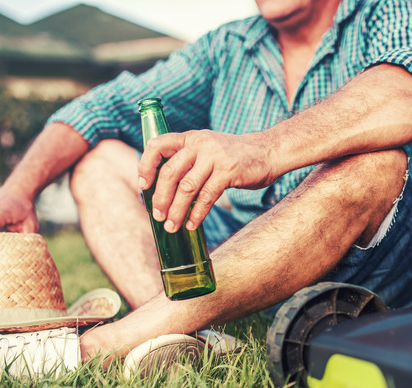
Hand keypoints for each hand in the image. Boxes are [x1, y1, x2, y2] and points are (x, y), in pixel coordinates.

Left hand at [137, 129, 277, 231]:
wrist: (268, 151)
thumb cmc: (234, 156)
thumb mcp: (208, 149)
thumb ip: (188, 161)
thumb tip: (163, 191)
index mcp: (190, 138)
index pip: (157, 145)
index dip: (146, 165)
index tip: (143, 186)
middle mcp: (200, 144)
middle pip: (170, 173)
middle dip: (160, 198)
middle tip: (158, 216)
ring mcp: (215, 157)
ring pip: (187, 188)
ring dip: (176, 210)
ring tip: (172, 226)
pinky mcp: (229, 171)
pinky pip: (207, 196)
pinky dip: (197, 213)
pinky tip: (192, 224)